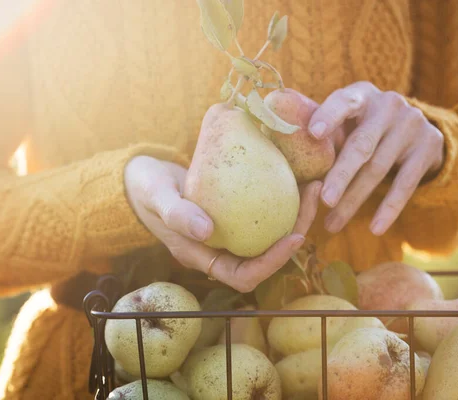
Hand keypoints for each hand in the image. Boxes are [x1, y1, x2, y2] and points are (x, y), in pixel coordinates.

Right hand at [124, 151, 320, 293]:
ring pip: (270, 230)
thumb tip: (206, 231)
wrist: (143, 176)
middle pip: (267, 253)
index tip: (295, 236)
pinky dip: (281, 194)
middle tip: (314, 195)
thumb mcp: (156, 197)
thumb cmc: (145, 189)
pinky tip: (294, 171)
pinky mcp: (236, 209)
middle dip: (296, 231)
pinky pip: (264, 208)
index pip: (245, 276)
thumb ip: (176, 213)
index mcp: (204, 256)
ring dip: (296, 212)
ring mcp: (230, 229)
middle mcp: (222, 247)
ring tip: (312, 182)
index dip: (272, 263)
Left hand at [307, 81, 444, 235]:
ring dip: (354, 200)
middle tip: (324, 200)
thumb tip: (278, 144)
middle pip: (362, 145)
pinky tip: (375, 228)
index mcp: (360, 94)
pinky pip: (406, 183)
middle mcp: (389, 105)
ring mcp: (412, 125)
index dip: (329, 116)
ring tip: (332, 224)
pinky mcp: (428, 147)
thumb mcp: (346, 120)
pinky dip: (389, 208)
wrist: (415, 126)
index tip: (313, 133)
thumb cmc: (361, 125)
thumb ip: (321, 130)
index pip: (344, 102)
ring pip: (379, 169)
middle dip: (341, 175)